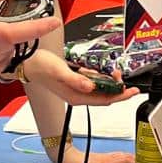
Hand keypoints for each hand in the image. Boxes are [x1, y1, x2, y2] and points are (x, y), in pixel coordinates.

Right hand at [23, 51, 141, 106]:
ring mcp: (77, 89)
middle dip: (116, 87)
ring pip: (100, 89)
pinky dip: (100, 77)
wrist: (29, 62)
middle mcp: (78, 95)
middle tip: (120, 76)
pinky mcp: (77, 82)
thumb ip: (76, 80)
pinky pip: (94, 82)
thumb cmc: (41, 67)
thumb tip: (91, 86)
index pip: (104, 100)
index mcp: (76, 97)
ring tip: (113, 72)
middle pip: (105, 96)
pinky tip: (100, 72)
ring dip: (108, 82)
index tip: (132, 91)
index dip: (120, 96)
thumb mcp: (60, 71)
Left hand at [59, 145, 135, 162]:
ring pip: (123, 156)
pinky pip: (118, 157)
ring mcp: (105, 157)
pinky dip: (127, 158)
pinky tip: (128, 161)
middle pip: (127, 157)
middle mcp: (107, 159)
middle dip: (139, 160)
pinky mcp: (102, 158)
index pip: (126, 162)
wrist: (64, 157)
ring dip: (134, 158)